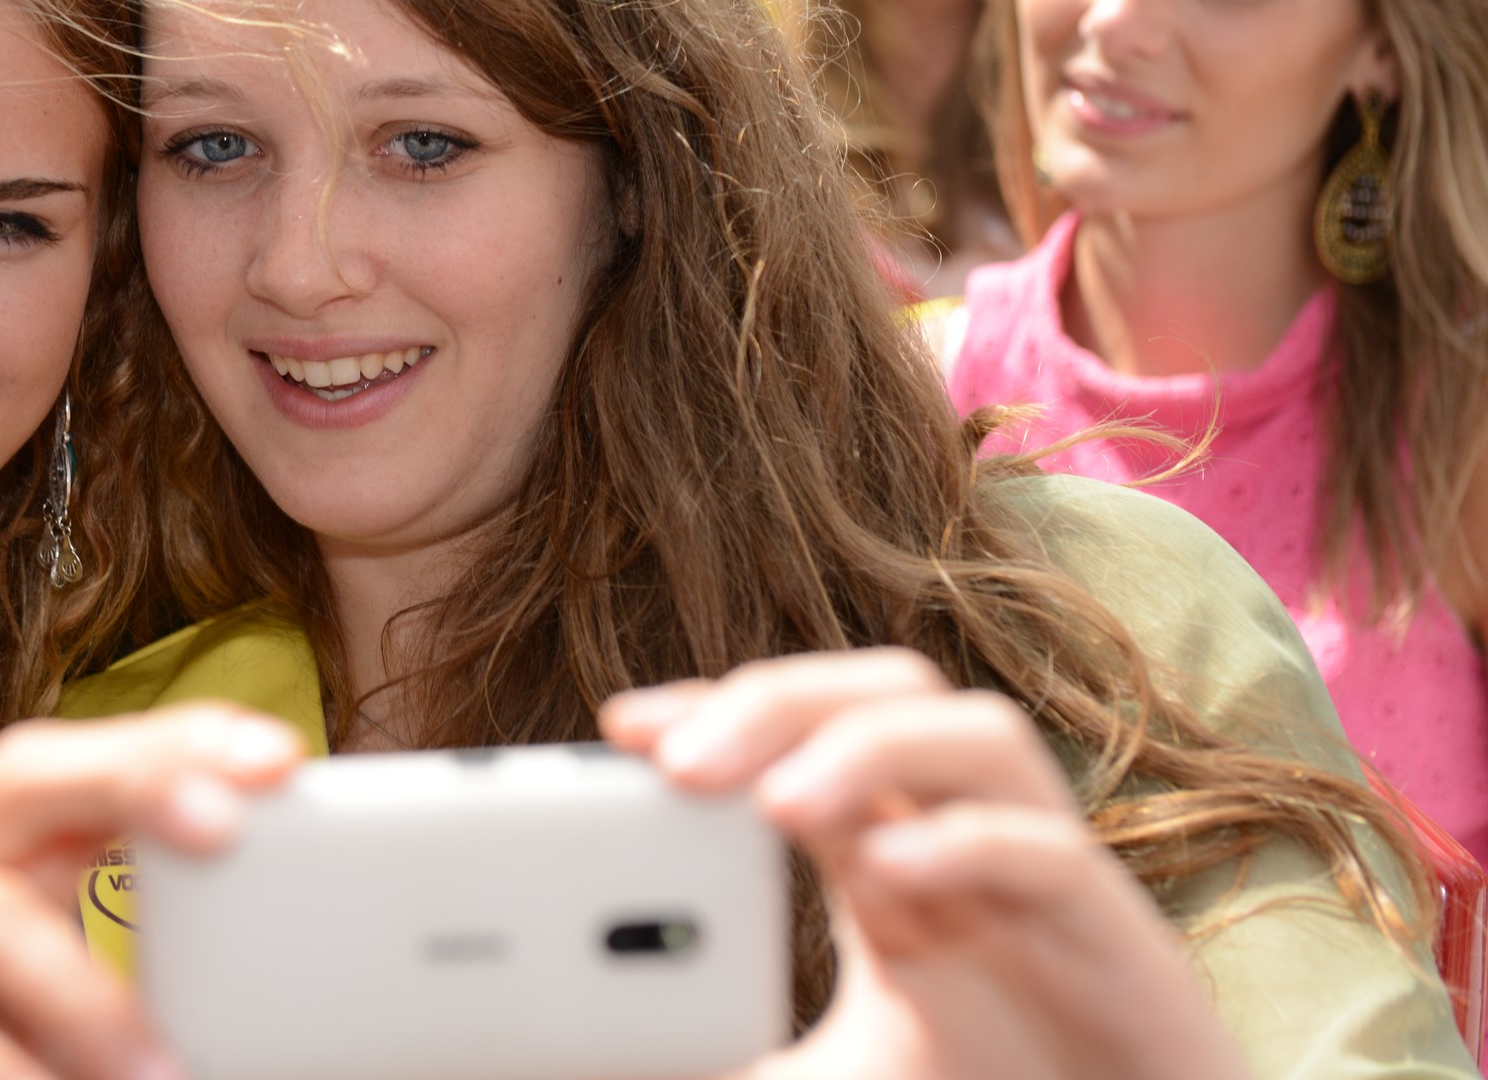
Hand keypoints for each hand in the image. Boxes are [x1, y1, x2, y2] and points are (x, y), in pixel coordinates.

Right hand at [0, 705, 304, 1079]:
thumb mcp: (57, 1012)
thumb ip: (130, 972)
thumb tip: (273, 975)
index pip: (84, 759)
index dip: (178, 744)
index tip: (279, 762)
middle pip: (20, 773)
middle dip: (135, 781)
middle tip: (230, 828)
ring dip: (84, 999)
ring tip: (162, 1075)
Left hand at [601, 650, 1252, 1079]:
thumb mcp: (833, 1074)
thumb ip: (737, 1052)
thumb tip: (633, 1049)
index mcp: (894, 845)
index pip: (807, 728)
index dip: (719, 708)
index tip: (620, 729)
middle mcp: (968, 833)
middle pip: (883, 693)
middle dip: (777, 703)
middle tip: (672, 759)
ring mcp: (1044, 876)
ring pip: (977, 735)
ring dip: (868, 747)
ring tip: (775, 803)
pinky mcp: (1116, 943)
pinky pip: (1050, 855)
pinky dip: (967, 846)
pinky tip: (884, 874)